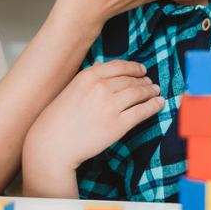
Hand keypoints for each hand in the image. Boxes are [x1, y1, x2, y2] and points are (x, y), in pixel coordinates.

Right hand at [22, 60, 163, 197]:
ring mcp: (110, 106)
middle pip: (130, 80)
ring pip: (138, 93)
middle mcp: (100, 87)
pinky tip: (159, 104)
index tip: (142, 70)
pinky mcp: (118, 125)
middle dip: (143, 81)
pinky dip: (153, 106)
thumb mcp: (70, 90)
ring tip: (156, 92)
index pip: (119, 66)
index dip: (134, 67)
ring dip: (150, 92)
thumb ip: (88, 78)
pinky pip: (142, 111)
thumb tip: (101, 65)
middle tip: (150, 83)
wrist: (51, 145)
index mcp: (88, 76)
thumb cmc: (57, 120)